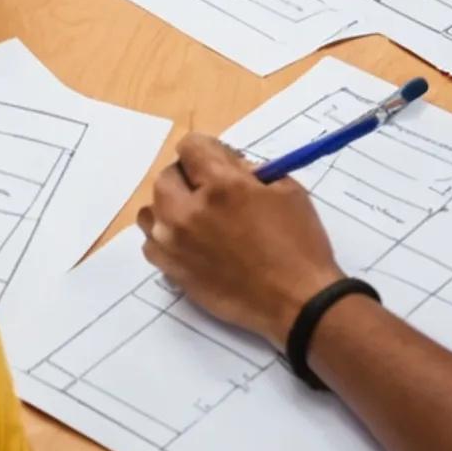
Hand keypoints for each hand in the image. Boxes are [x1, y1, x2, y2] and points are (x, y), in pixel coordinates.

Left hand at [138, 134, 346, 341]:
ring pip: (152, 210)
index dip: (206, 150)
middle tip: (210, 192)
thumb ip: (252, 171)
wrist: (297, 303)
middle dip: (187, 178)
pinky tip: (188, 244)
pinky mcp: (171, 269)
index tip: (219, 162)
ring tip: (196, 219)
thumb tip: (229, 164)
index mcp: (222, 186)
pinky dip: (165, 238)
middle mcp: (189, 210)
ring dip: (170, 208)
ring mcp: (175, 242)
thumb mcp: (288, 192)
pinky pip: (151, 242)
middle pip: (166, 177)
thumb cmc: (300, 246)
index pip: (190, 147)